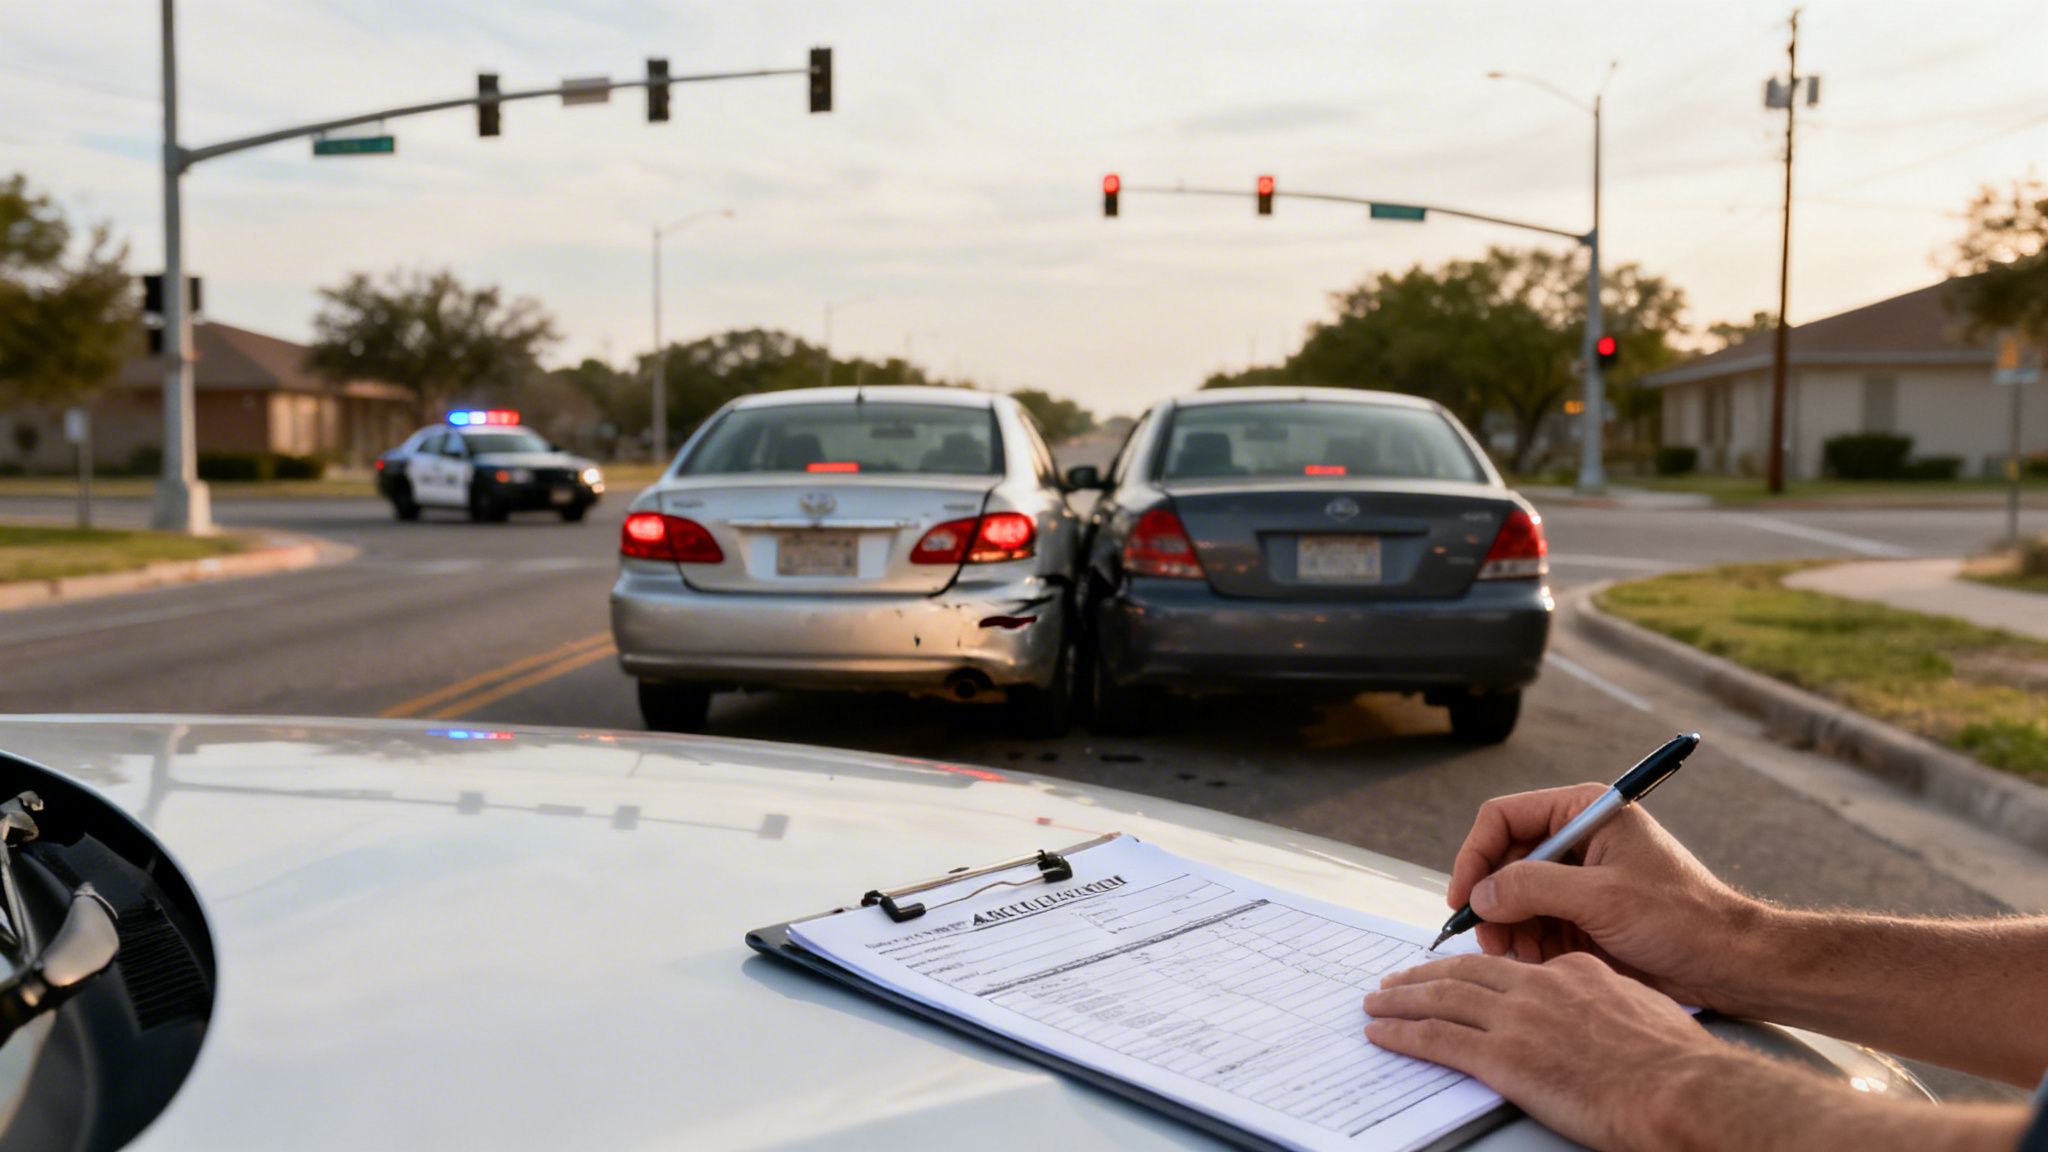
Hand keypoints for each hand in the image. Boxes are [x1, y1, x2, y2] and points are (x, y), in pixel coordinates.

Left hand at [1364, 952, 1733, 1151]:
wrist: (1679, 1089)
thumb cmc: (1676, 1062)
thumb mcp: (1642, 1009)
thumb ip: (1607, 1003)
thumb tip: (1598, 1014)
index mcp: (1572, 972)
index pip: (1509, 968)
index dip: (1471, 970)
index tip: (1452, 976)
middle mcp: (1537, 987)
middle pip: (1463, 974)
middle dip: (1422, 976)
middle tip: (1395, 980)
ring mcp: (1517, 1020)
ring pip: (1440, 1000)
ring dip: (1400, 1000)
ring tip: (1376, 1001)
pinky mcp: (1503, 1058)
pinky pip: (1436, 1040)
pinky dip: (1401, 1033)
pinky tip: (1381, 1032)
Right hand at [1447, 784, 1764, 1010]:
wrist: (1730, 964)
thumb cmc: (1682, 918)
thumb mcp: (1602, 897)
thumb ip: (1533, 888)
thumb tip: (1479, 894)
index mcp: (1586, 811)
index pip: (1504, 818)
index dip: (1475, 856)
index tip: (1464, 897)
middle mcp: (1578, 839)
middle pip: (1504, 861)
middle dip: (1493, 901)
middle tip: (1489, 940)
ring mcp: (1580, 879)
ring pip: (1515, 897)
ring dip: (1509, 928)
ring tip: (1518, 958)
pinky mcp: (1584, 915)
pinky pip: (1536, 924)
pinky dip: (1528, 945)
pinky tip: (1537, 964)